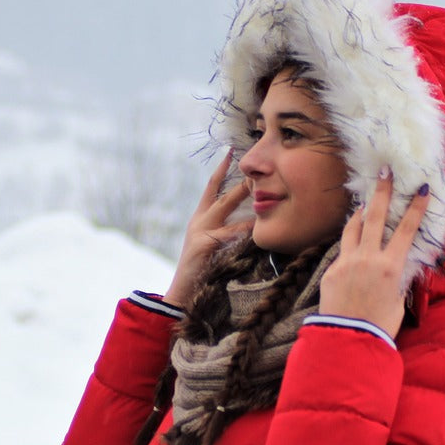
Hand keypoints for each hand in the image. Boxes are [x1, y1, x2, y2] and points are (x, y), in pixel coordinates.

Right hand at [163, 154, 253, 307]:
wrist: (182, 292)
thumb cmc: (200, 270)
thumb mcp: (210, 244)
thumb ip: (225, 229)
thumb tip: (249, 219)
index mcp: (200, 218)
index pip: (211, 187)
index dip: (221, 169)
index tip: (231, 152)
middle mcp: (199, 221)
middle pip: (222, 195)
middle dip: (241, 183)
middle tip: (258, 170)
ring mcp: (200, 232)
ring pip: (227, 212)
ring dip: (247, 203)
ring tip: (262, 195)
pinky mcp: (203, 246)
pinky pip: (228, 235)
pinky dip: (243, 232)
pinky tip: (256, 228)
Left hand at [319, 167, 430, 337]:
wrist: (347, 340)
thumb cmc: (379, 326)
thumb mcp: (397, 303)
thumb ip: (399, 282)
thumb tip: (400, 271)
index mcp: (390, 267)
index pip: (406, 230)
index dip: (415, 208)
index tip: (422, 189)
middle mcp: (367, 259)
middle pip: (374, 217)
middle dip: (381, 192)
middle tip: (384, 172)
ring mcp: (346, 262)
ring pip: (353, 228)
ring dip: (359, 213)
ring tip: (364, 202)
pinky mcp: (331, 271)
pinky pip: (342, 250)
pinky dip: (349, 244)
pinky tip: (352, 244)